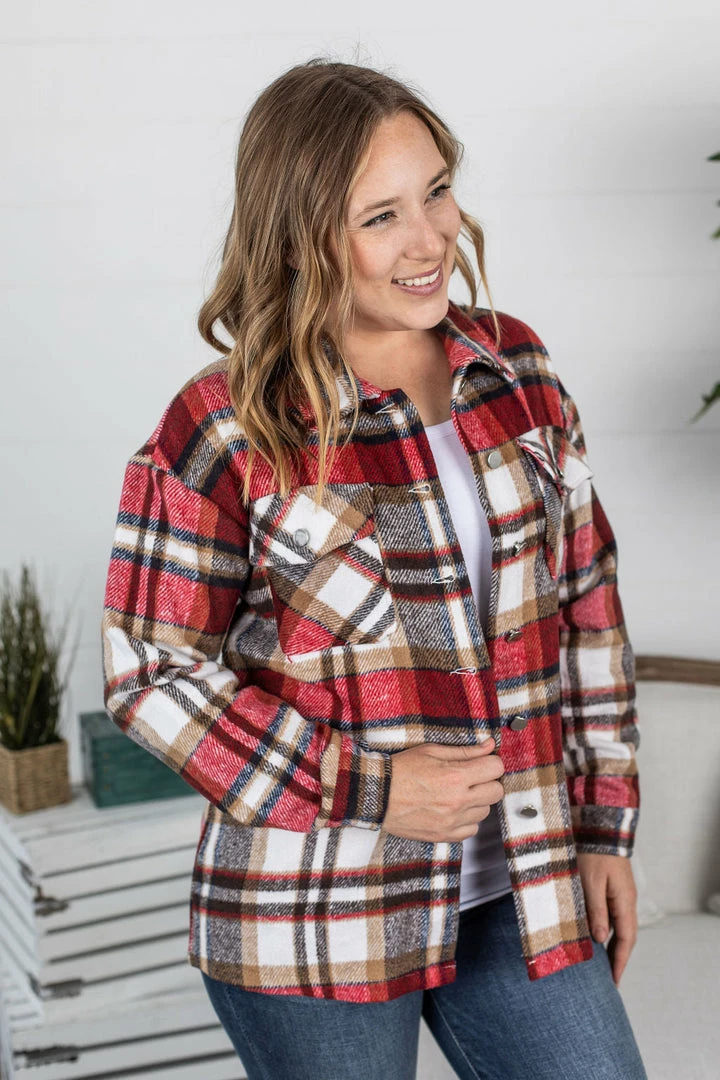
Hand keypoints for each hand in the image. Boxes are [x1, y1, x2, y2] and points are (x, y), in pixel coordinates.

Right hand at [383, 737, 503, 842]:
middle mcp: (458, 800)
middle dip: (487, 781)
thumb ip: (465, 750)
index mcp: (455, 776)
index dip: (490, 762)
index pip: (496, 768)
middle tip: (472, 778)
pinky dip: (467, 819)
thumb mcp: (431, 751)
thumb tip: (488, 745)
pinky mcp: (444, 835)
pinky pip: (472, 829)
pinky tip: (453, 809)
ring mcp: (452, 821)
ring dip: (477, 801)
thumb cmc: (401, 770)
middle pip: (496, 791)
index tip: (482, 763)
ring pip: (485, 811)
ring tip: (458, 794)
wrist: (377, 795)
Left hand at [576, 852, 637, 986]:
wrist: (599, 826)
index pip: (626, 940)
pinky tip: (593, 935)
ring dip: (610, 944)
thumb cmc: (593, 853)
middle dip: (616, 958)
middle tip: (606, 979)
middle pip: (624, 936)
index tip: (613, 981)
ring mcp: (619, 894)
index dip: (619, 962)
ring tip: (598, 963)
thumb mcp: (591, 883)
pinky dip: (604, 928)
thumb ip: (596, 911)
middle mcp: (625, 900)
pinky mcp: (611, 887)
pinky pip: (610, 914)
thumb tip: (601, 939)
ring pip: (617, 926)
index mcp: (624, 902)